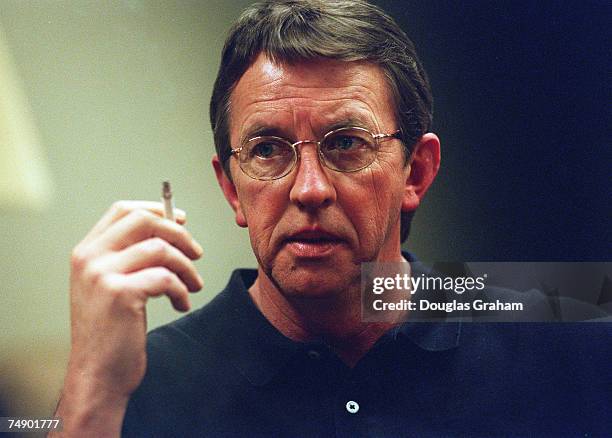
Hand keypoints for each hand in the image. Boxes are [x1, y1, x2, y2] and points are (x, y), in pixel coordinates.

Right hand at [54, 201, 202, 435]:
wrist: (98, 374)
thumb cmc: (112, 331)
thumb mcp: (110, 286)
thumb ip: (128, 256)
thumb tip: (171, 224)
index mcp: (86, 251)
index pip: (122, 209)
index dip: (156, 209)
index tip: (181, 220)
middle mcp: (89, 258)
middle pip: (144, 220)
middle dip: (179, 233)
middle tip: (196, 253)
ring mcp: (102, 275)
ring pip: (161, 249)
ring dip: (187, 267)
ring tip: (193, 286)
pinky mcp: (120, 294)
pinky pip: (166, 278)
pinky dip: (182, 290)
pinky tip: (182, 304)